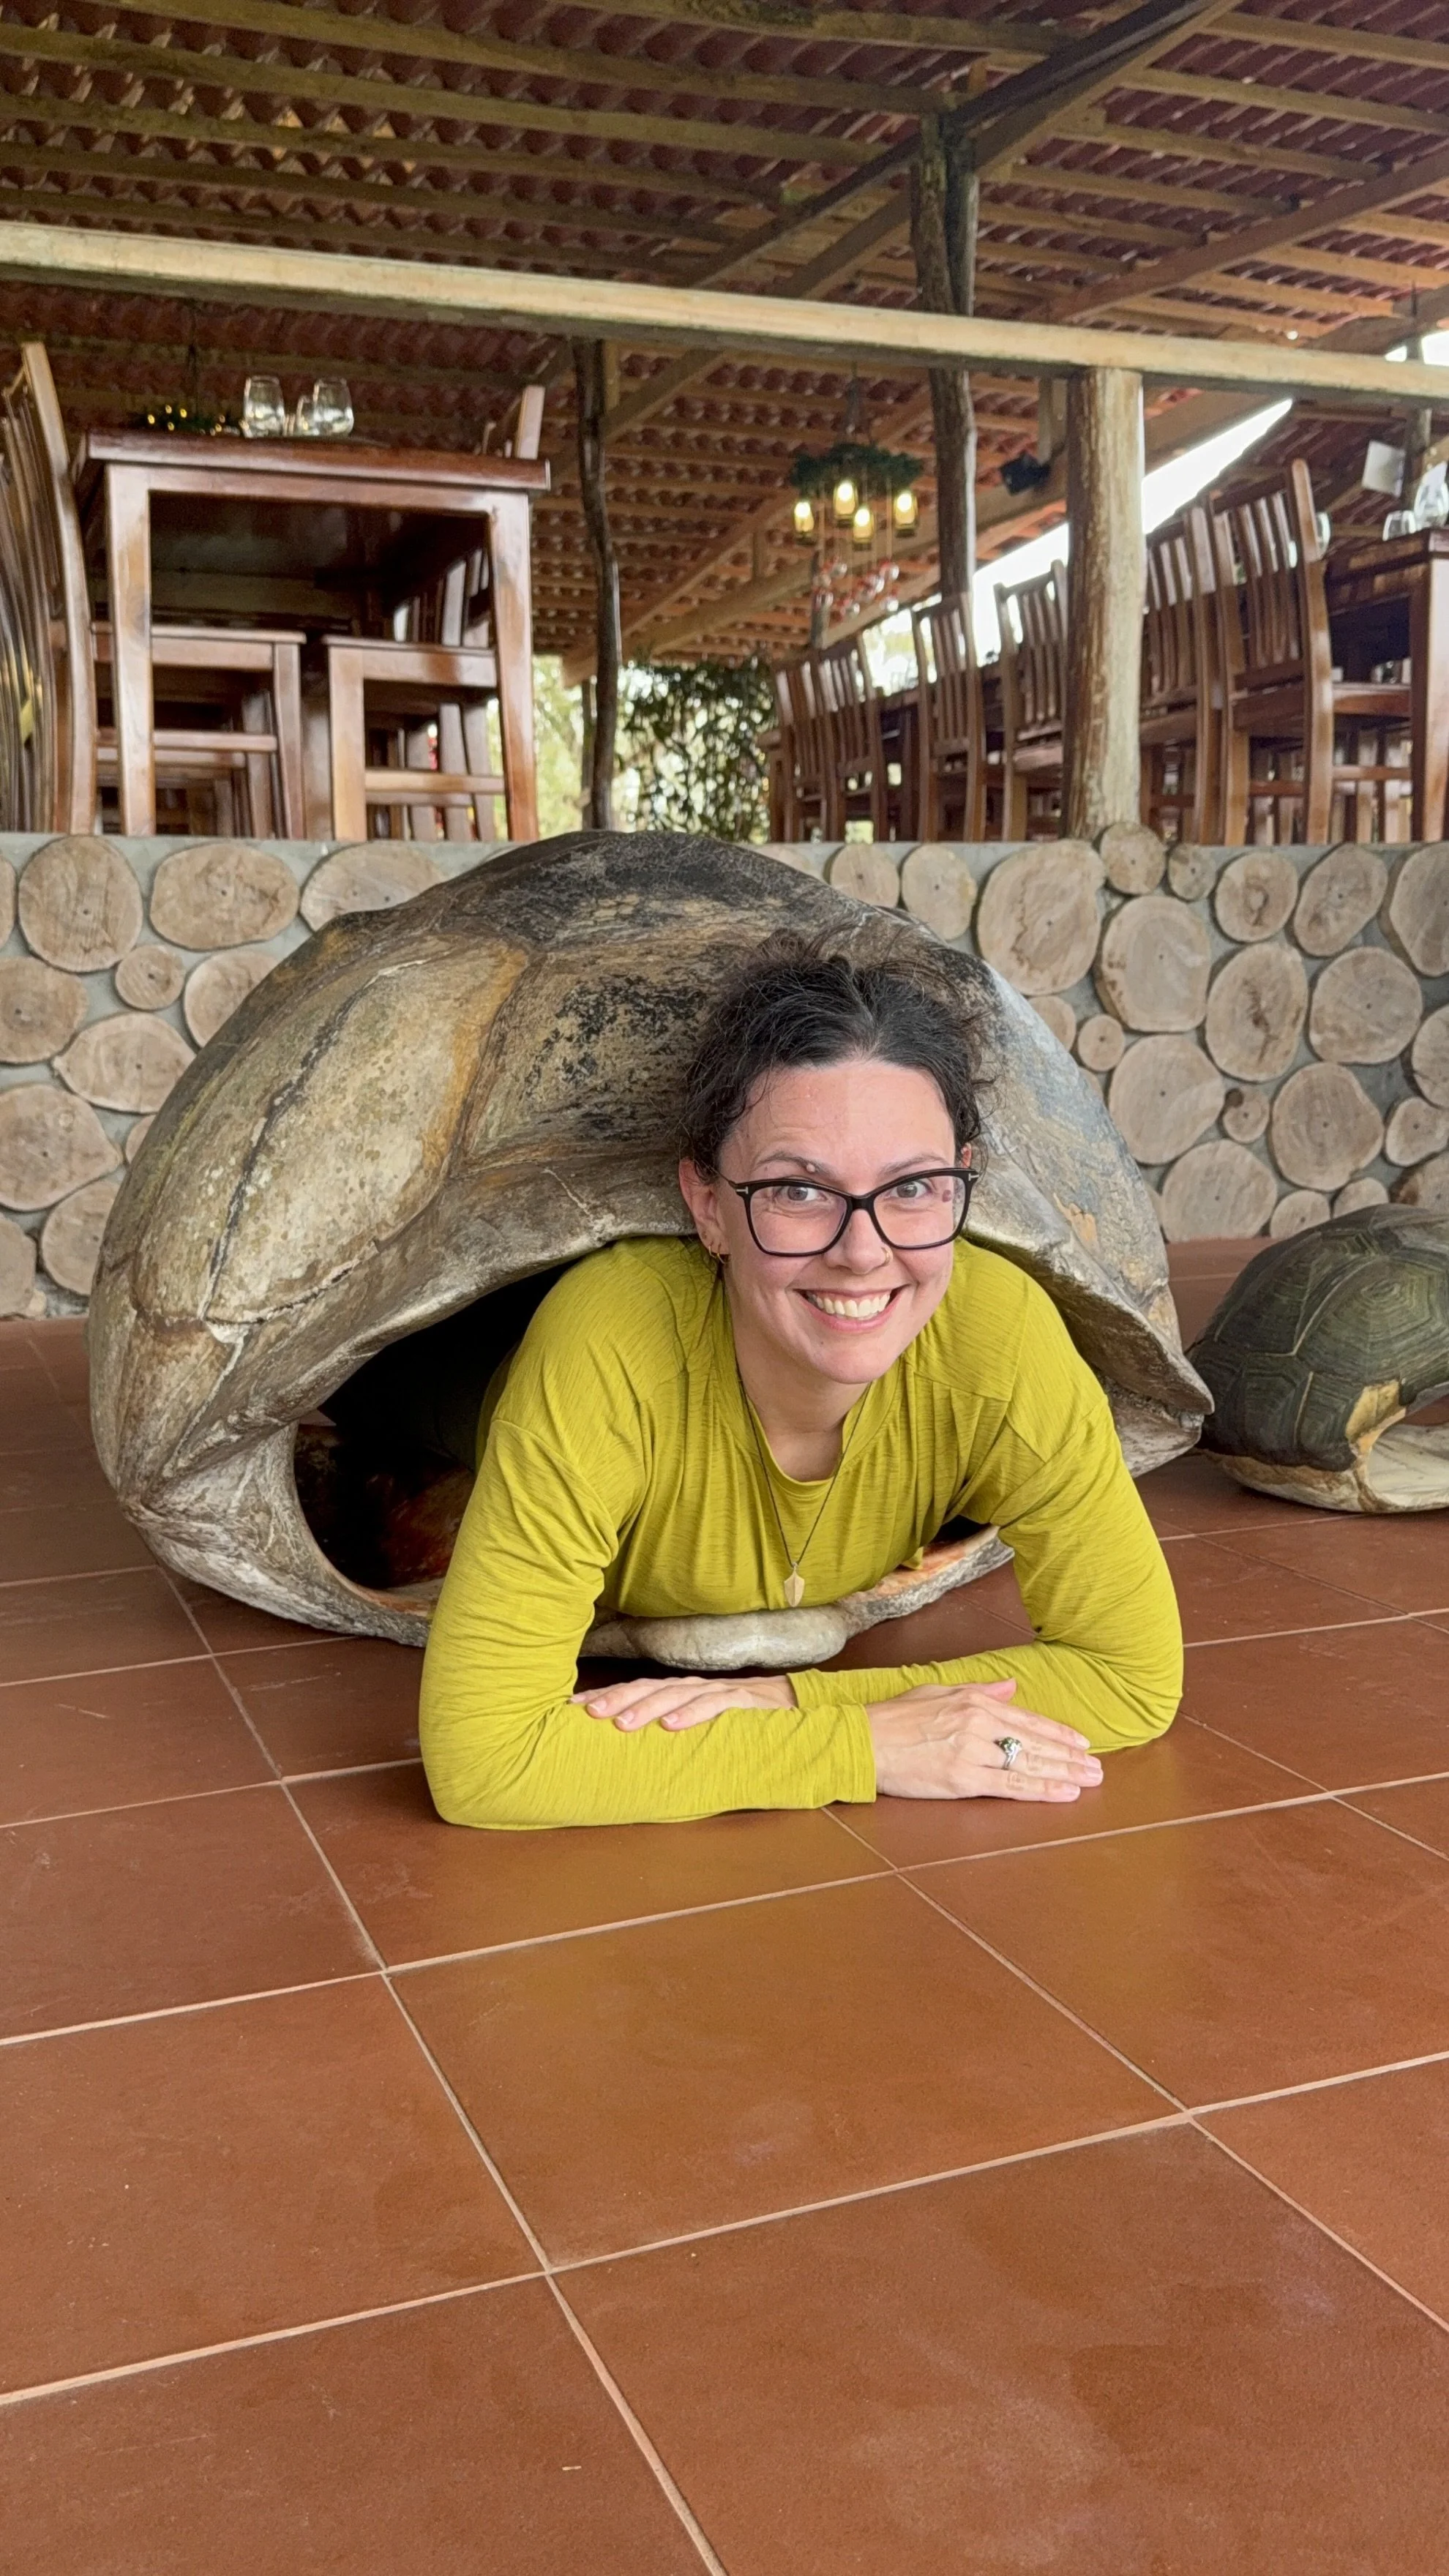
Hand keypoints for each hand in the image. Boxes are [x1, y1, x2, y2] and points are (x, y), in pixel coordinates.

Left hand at [571, 1672, 797, 1731]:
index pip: (635, 1689)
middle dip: (617, 1699)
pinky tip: (672, 1725)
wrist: (795, 1706)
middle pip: (648, 1687)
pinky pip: (714, 1705)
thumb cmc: (739, 1721)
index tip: (572, 1708)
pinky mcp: (743, 1701)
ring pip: (675, 1695)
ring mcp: (717, 1691)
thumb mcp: (700, 1724)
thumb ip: (671, 1728)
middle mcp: (692, 1687)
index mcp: (678, 1691)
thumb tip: (629, 1751)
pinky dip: (692, 1714)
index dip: (605, 1695)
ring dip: (647, 1708)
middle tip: (589, 1713)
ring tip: (622, 1723)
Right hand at [866, 1677, 1102, 1802]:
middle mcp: (978, 1724)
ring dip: (1064, 1773)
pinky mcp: (962, 1779)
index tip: (1081, 1743)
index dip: (1057, 1733)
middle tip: (1098, 1767)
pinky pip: (1010, 1785)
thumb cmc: (894, 1718)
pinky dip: (1040, 1789)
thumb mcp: (938, 1691)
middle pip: (1034, 1742)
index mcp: (974, 1702)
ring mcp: (972, 1752)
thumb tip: (1011, 1687)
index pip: (1027, 1719)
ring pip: (1028, 1763)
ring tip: (1090, 1780)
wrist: (863, 1741)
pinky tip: (1063, 1794)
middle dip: (1070, 1756)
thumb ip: (978, 1690)